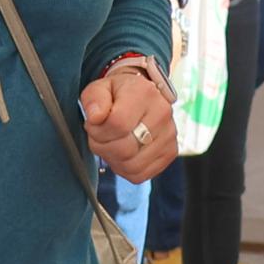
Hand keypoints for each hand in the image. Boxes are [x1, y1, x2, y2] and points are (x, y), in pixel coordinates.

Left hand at [85, 61, 179, 181]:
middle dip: (103, 146)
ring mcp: (169, 135)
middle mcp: (162, 114)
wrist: (140, 97)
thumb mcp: (99, 88)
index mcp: (144, 93)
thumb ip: (93, 100)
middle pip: (125, 149)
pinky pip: (140, 175)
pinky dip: (125, 169)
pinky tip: (122, 154)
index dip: (97, 130)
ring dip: (113, 159)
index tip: (94, 124)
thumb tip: (96, 117)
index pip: (117, 124)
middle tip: (100, 136)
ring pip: (131, 165)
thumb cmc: (117, 95)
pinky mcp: (170, 153)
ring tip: (111, 144)